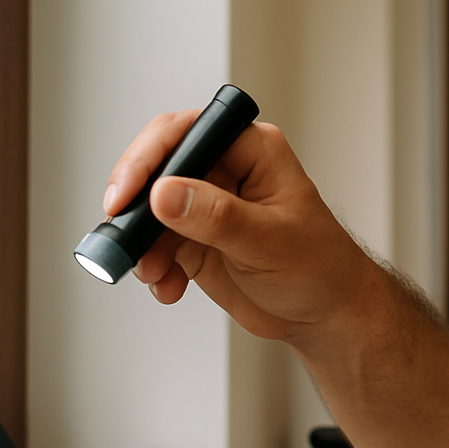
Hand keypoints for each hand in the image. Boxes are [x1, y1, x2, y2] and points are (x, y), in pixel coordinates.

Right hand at [101, 111, 375, 342]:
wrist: (324, 314)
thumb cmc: (319, 267)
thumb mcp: (269, 241)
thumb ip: (217, 217)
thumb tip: (166, 194)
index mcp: (250, 150)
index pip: (186, 133)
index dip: (149, 159)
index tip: (127, 195)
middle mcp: (224, 171)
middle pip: (158, 169)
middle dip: (135, 205)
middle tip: (123, 236)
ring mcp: (206, 207)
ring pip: (150, 211)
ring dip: (141, 244)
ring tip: (153, 273)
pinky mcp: (194, 240)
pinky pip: (155, 246)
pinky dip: (153, 268)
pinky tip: (169, 287)